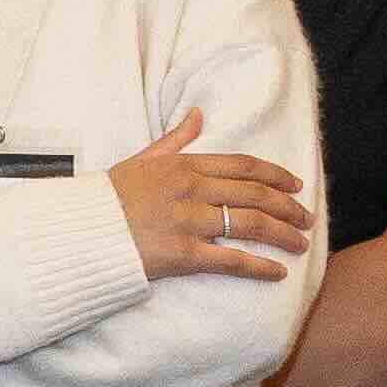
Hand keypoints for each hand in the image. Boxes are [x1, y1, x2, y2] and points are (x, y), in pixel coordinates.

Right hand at [109, 105, 311, 286]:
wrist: (79, 233)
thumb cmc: (106, 199)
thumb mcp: (140, 160)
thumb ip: (174, 140)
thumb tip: (197, 114)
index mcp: (183, 165)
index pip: (242, 166)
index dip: (275, 175)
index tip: (295, 185)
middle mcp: (191, 190)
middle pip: (254, 194)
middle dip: (287, 207)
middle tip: (307, 218)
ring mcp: (188, 222)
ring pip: (250, 224)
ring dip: (282, 234)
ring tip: (301, 243)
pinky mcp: (182, 254)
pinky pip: (230, 259)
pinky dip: (258, 266)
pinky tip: (278, 272)